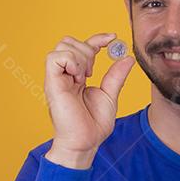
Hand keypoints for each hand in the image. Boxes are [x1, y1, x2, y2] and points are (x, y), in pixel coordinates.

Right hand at [45, 33, 134, 168]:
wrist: (85, 142)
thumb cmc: (93, 124)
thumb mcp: (110, 95)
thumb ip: (116, 76)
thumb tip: (127, 58)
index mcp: (76, 76)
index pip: (82, 46)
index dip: (97, 38)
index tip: (113, 38)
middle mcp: (65, 75)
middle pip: (69, 42)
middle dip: (87, 49)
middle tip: (93, 72)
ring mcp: (57, 78)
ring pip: (62, 46)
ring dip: (80, 57)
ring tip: (85, 77)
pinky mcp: (52, 84)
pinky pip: (54, 58)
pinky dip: (70, 61)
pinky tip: (78, 77)